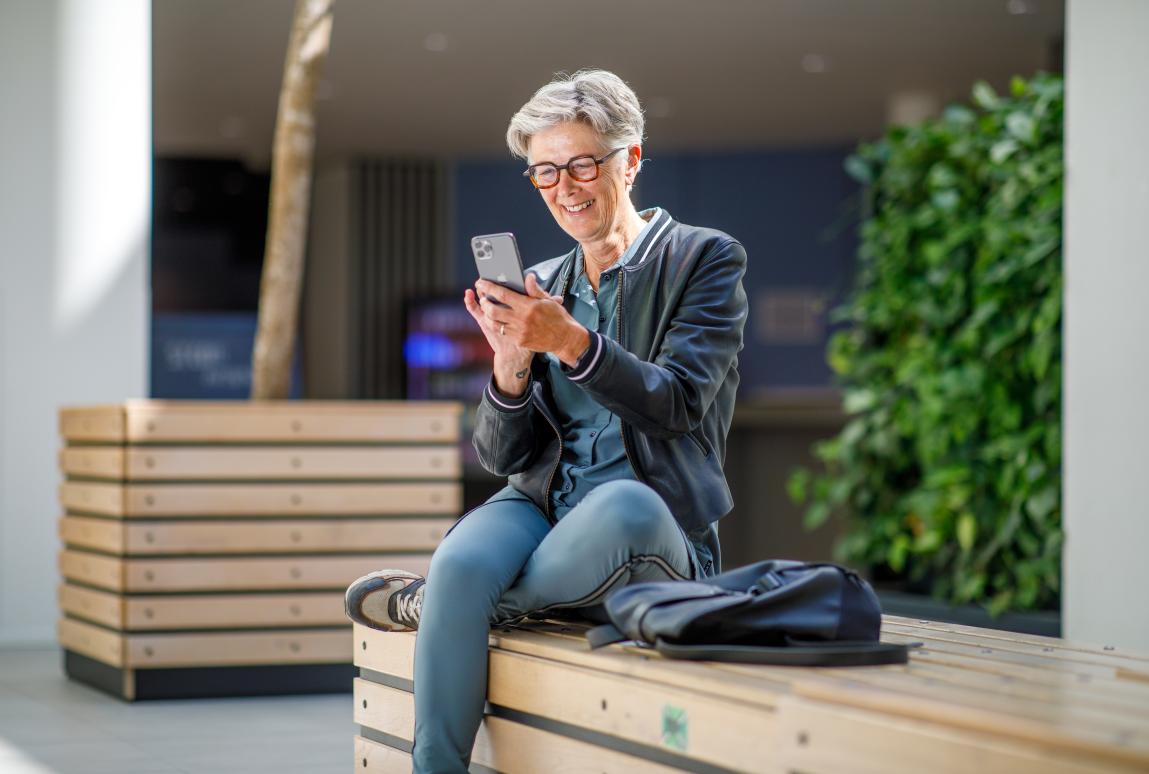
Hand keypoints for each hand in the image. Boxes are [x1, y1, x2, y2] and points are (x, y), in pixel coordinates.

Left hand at [471, 274, 589, 364]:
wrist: (565, 338)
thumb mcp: (548, 300)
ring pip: (494, 323)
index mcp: (528, 306)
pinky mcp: (519, 341)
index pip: (503, 294)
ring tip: (487, 309)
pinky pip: (502, 332)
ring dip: (487, 315)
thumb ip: (534, 289)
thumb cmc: (558, 318)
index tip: (481, 282)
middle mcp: (522, 319)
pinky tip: (496, 320)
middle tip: (483, 298)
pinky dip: (496, 325)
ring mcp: (519, 332)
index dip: (489, 287)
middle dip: (484, 302)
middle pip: (493, 310)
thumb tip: (528, 277)